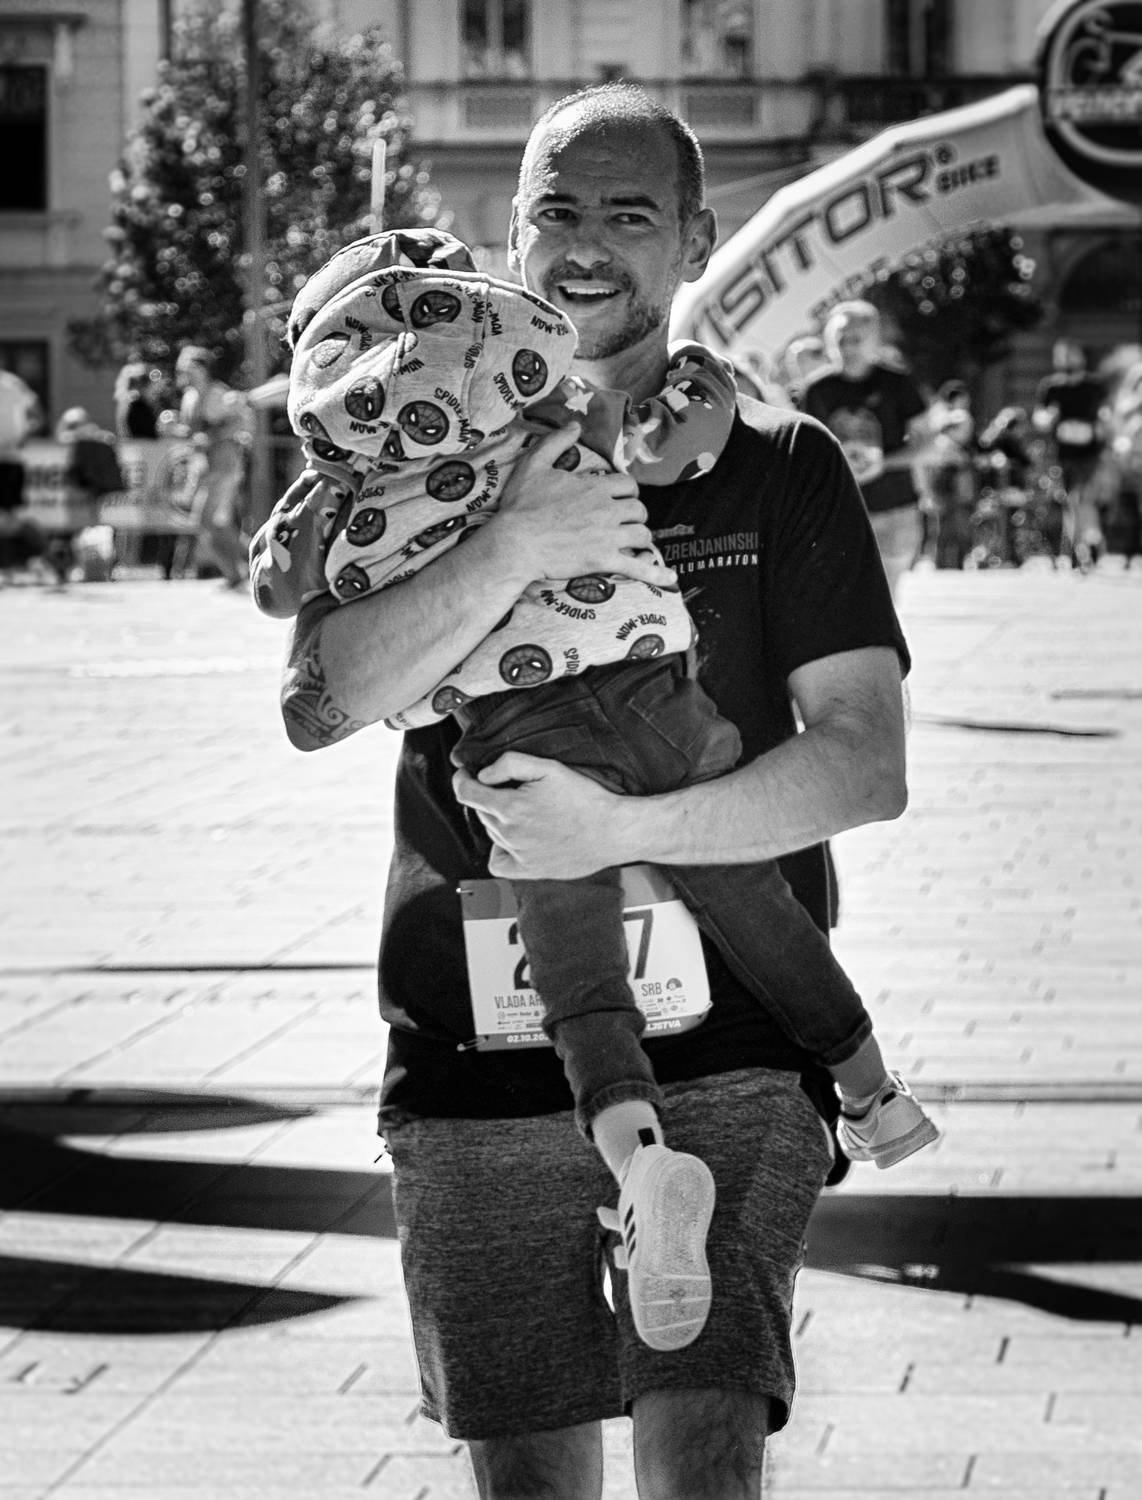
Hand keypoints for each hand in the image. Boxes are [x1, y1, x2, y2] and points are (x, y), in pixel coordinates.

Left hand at [453, 751, 625, 878]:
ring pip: (492, 833)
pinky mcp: (529, 871)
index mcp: (510, 807)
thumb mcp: (549, 768)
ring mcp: (518, 855)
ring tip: (527, 811)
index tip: (466, 774)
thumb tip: (483, 775)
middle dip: (488, 797)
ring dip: (499, 819)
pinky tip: (514, 839)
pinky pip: (497, 863)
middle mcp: (509, 834)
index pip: (466, 793)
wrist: (613, 831)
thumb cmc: (585, 798)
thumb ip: (510, 764)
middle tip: (514, 789)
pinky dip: (499, 850)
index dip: (461, 779)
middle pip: (481, 811)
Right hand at [494, 427, 675, 590]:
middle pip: (639, 510)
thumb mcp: (534, 464)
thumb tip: (575, 424)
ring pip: (643, 534)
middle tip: (624, 522)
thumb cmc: (521, 505)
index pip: (628, 485)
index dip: (626, 492)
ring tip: (633, 542)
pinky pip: (638, 567)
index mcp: (595, 487)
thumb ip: (557, 441)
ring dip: (640, 537)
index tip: (618, 498)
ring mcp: (608, 536)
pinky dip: (656, 572)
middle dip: (635, 515)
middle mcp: (607, 509)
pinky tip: (670, 577)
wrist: (515, 542)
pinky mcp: (604, 560)